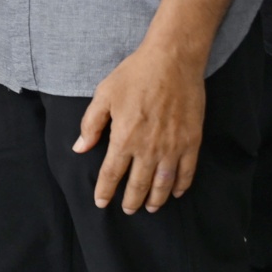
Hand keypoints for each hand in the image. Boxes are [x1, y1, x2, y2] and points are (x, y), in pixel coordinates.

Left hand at [74, 38, 205, 213]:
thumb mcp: (104, 95)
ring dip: (156, 199)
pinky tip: (175, 192)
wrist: (172, 62)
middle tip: (127, 210)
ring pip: (163, 183)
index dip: (105, 191)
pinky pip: (186, 172)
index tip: (101, 202)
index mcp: (124, 137)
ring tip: (150, 208)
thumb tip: (80, 148)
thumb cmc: (134, 76)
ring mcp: (173, 147)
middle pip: (138, 184)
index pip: (112, 173)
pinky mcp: (192, 142)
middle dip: (131, 201)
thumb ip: (91, 125)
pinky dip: (180, 186)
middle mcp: (148, 148)